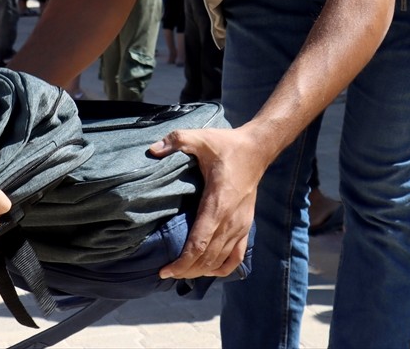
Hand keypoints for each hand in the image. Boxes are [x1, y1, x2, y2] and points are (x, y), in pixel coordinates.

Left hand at [149, 127, 265, 279]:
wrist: (257, 150)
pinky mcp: (246, 227)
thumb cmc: (227, 146)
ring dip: (201, 272)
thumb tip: (152, 149)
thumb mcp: (201, 138)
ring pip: (220, 262)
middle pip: (207, 259)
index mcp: (218, 204)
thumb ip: (177, 140)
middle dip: (186, 271)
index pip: (199, 245)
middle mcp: (230, 221)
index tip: (163, 270)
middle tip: (166, 272)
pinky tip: (208, 271)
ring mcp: (241, 226)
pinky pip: (236, 257)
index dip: (181, 262)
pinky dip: (221, 269)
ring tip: (181, 272)